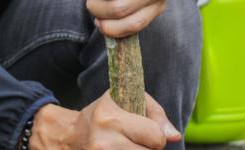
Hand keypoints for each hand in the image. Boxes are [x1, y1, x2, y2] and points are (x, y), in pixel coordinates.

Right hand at [33, 94, 180, 149]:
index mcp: (111, 119)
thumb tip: (175, 136)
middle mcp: (105, 143)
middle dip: (149, 148)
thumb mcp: (125, 99)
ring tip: (130, 146)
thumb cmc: (101, 114)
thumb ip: (155, 113)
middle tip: (137, 141)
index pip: (156, 137)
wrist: (69, 136)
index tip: (146, 131)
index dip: (156, 135)